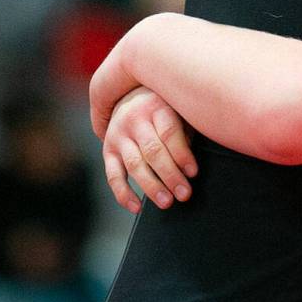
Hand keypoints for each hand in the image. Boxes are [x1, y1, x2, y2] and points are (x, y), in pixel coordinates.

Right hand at [102, 87, 197, 214]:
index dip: (182, 155)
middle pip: (152, 151)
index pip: (169, 133)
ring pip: (134, 165)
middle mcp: (134, 120)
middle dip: (170, 176)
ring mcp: (118, 135)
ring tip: (167, 202)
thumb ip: (186, 131)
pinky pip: (113, 176)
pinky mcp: (107, 150)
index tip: (193, 173)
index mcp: (157, 107)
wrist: (128, 94)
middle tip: (184, 194)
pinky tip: (137, 207)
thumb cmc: (165, 106)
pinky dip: (123, 194)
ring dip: (151, 187)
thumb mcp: (178, 109)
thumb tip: (193, 166)